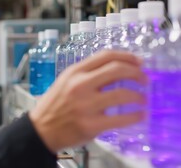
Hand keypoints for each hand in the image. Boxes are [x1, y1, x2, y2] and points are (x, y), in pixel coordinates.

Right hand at [28, 50, 147, 152]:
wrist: (41, 129)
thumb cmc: (53, 106)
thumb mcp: (65, 82)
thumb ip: (86, 75)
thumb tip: (116, 71)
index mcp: (74, 72)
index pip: (105, 56)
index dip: (126, 56)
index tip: (138, 61)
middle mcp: (80, 85)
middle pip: (117, 70)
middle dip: (137, 73)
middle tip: (144, 79)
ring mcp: (86, 105)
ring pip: (122, 94)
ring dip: (138, 96)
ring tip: (142, 99)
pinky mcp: (91, 124)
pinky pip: (121, 118)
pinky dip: (135, 116)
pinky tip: (139, 115)